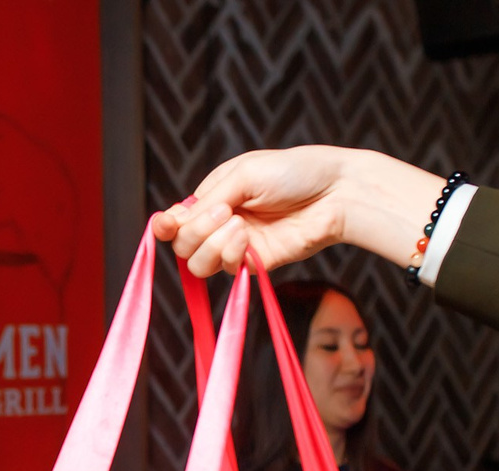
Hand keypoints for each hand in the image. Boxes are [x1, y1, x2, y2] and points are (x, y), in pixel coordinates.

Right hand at [151, 146, 444, 277]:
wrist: (334, 193)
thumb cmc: (293, 172)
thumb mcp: (243, 174)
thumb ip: (208, 200)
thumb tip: (178, 222)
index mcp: (213, 197)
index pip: (176, 221)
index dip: (164, 227)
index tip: (165, 225)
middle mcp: (219, 224)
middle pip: (182, 246)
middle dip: (196, 232)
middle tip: (225, 213)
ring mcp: (235, 246)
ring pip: (197, 264)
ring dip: (212, 245)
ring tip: (239, 226)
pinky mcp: (252, 263)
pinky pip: (225, 270)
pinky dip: (229, 254)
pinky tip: (247, 238)